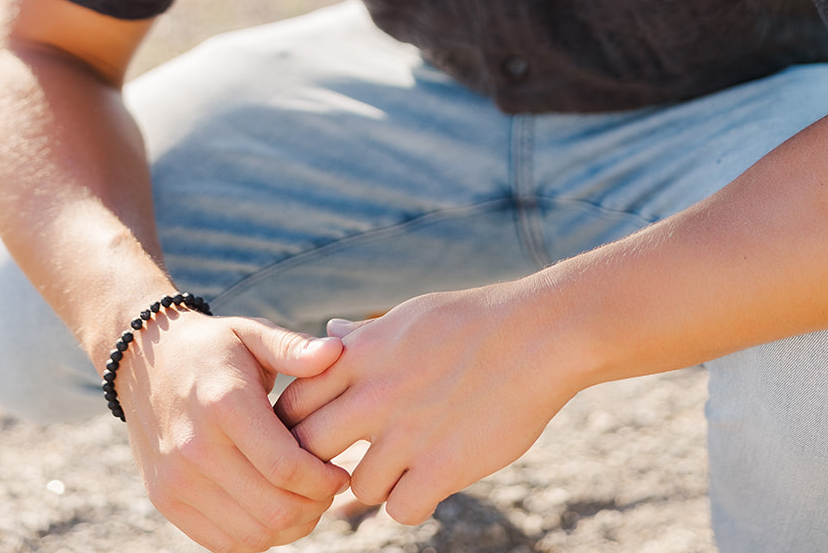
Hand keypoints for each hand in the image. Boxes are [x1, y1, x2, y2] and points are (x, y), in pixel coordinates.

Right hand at [116, 308, 349, 552]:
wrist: (145, 361)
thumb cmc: (212, 347)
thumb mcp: (251, 332)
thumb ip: (293, 347)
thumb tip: (336, 351)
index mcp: (225, 404)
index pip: (286, 467)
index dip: (323, 480)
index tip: (339, 473)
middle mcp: (195, 447)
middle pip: (273, 509)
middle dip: (312, 507)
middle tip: (326, 490)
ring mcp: (176, 479)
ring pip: (251, 535)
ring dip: (288, 527)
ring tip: (303, 500)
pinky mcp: (165, 499)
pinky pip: (222, 541)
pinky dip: (255, 536)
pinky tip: (270, 508)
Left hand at [276, 279, 574, 525]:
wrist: (537, 335)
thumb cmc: (474, 321)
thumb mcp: (408, 317)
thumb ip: (362, 336)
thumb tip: (327, 333)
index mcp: (359, 354)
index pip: (291, 403)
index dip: (296, 426)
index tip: (318, 434)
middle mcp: (373, 394)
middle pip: (308, 450)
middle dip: (322, 464)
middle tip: (346, 466)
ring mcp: (406, 434)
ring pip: (358, 487)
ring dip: (377, 484)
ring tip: (402, 468)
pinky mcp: (442, 467)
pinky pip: (400, 510)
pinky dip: (413, 503)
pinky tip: (430, 483)